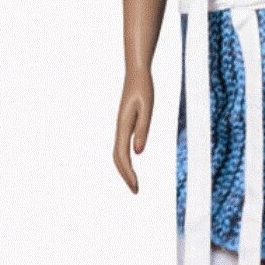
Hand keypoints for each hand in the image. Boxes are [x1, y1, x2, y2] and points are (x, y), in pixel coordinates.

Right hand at [113, 66, 153, 193]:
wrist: (136, 74)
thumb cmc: (143, 89)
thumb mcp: (147, 108)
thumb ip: (143, 129)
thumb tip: (138, 152)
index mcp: (124, 126)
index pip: (122, 155)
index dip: (128, 172)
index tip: (136, 186)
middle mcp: (120, 128)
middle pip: (118, 158)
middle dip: (125, 175)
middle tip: (136, 191)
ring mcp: (122, 127)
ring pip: (118, 153)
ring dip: (125, 169)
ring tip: (134, 182)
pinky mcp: (126, 124)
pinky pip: (122, 146)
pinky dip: (125, 159)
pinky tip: (132, 164)